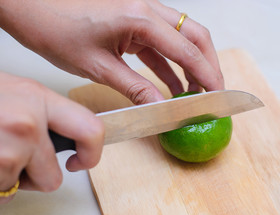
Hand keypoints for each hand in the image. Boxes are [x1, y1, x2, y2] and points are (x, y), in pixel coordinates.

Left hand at [0, 0, 223, 104]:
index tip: (219, 95)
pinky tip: (173, 86)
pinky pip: (160, 44)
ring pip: (180, 38)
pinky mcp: (132, 22)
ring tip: (195, 94)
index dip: (207, 74)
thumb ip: (134, 88)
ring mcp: (141, 13)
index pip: (187, 48)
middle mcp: (146, 9)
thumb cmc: (55, 28)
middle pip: (193, 35)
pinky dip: (169, 65)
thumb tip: (161, 108)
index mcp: (139, 17)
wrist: (30, 7)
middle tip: (213, 92)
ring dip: (191, 65)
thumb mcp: (97, 66)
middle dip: (208, 65)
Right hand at [0, 72, 103, 203]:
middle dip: (35, 176)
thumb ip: (47, 114)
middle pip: (53, 178)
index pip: (91, 129)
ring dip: (6, 177)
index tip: (81, 162)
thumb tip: (72, 138)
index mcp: (40, 98)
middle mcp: (27, 123)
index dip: (92, 153)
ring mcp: (6, 148)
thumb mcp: (18, 92)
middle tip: (17, 160)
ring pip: (19, 187)